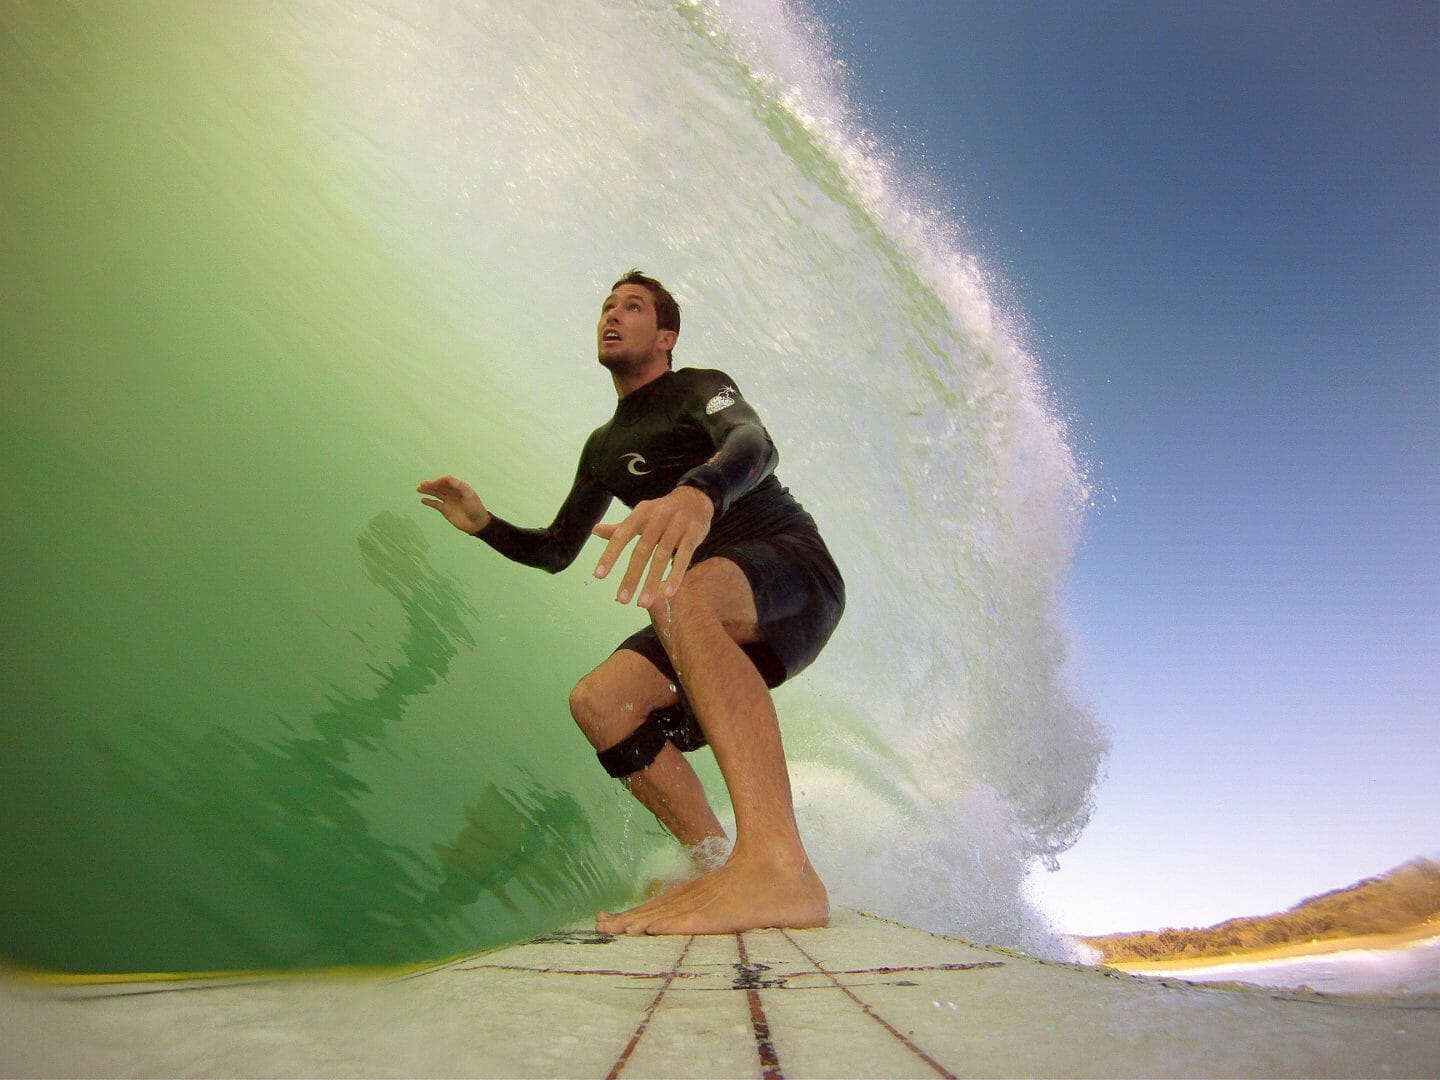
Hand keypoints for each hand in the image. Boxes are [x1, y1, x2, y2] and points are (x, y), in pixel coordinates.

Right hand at [418, 475, 491, 533]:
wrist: (477, 524)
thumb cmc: (476, 508)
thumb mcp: (469, 495)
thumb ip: (459, 486)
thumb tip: (446, 478)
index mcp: (459, 487)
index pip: (447, 480)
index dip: (439, 480)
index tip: (433, 483)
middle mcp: (453, 493)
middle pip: (440, 486)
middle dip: (431, 484)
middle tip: (422, 484)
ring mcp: (448, 501)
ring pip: (436, 493)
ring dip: (428, 490)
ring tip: (419, 489)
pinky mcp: (445, 510)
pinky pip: (435, 504)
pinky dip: (429, 502)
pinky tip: (423, 500)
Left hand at [593, 485, 712, 607]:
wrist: (695, 499)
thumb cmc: (662, 512)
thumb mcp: (641, 516)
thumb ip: (620, 527)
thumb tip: (595, 530)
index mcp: (641, 512)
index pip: (622, 535)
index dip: (610, 555)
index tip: (599, 575)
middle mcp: (658, 517)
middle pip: (642, 550)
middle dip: (632, 576)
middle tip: (622, 599)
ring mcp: (677, 525)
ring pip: (663, 557)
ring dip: (652, 581)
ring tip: (643, 602)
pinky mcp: (694, 533)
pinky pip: (684, 557)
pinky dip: (676, 575)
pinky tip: (668, 592)